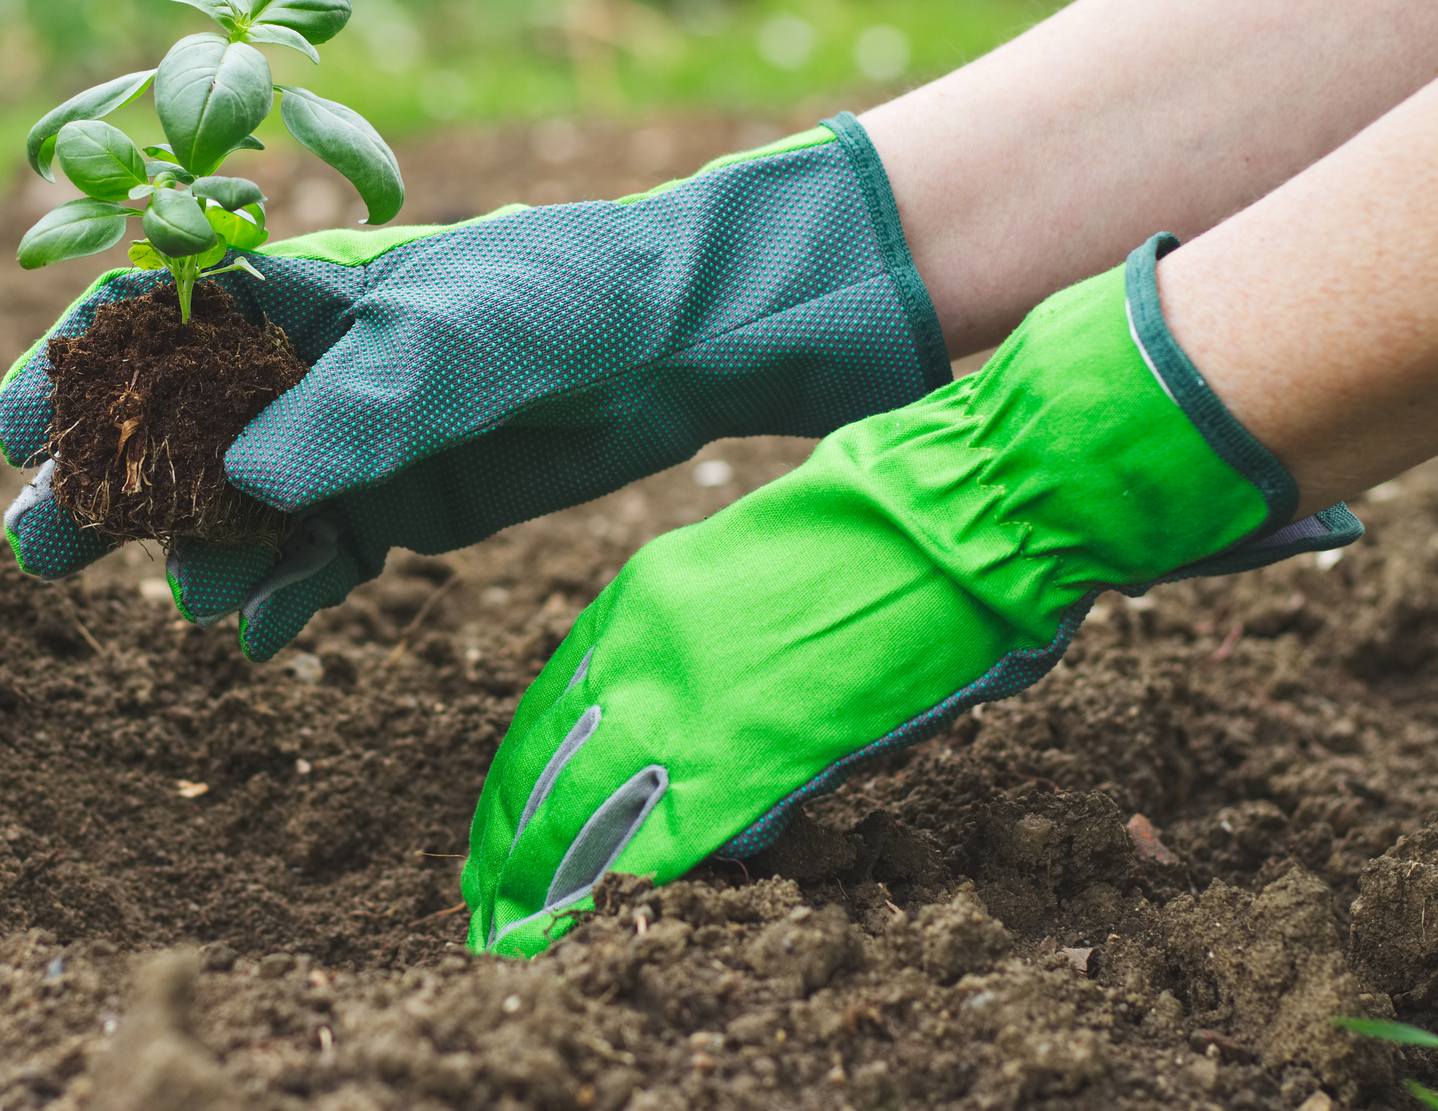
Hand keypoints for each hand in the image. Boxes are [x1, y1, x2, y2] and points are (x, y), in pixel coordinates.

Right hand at [0, 114, 953, 659]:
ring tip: (195, 596)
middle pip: (169, 430)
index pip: (150, 323)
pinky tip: (260, 636)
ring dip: (198, 554)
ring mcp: (339, 443)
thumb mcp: (452, 339)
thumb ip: (351, 409)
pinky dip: (283, 597)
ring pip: (232, 510)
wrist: (674, 345)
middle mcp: (297, 370)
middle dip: (106, 486)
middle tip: (38, 547)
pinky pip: (311, 561)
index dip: (73, 374)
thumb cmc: (557, 298)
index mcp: (289, 290)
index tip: (13, 433)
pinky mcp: (391, 508)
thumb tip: (247, 486)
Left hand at [463, 236, 1358, 955]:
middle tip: (483, 904)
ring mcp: (690, 702)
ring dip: (545, 875)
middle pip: (543, 768)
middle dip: (508, 846)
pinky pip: (669, 833)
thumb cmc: (873, 533)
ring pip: (580, 810)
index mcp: (639, 601)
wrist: (954, 509)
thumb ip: (695, 651)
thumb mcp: (742, 576)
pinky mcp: (753, 751)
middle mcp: (640, 649)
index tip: (496, 833)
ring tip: (518, 929)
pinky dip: (630, 877)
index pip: (547, 713)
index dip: (515, 783)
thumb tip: (687, 729)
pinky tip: (602, 913)